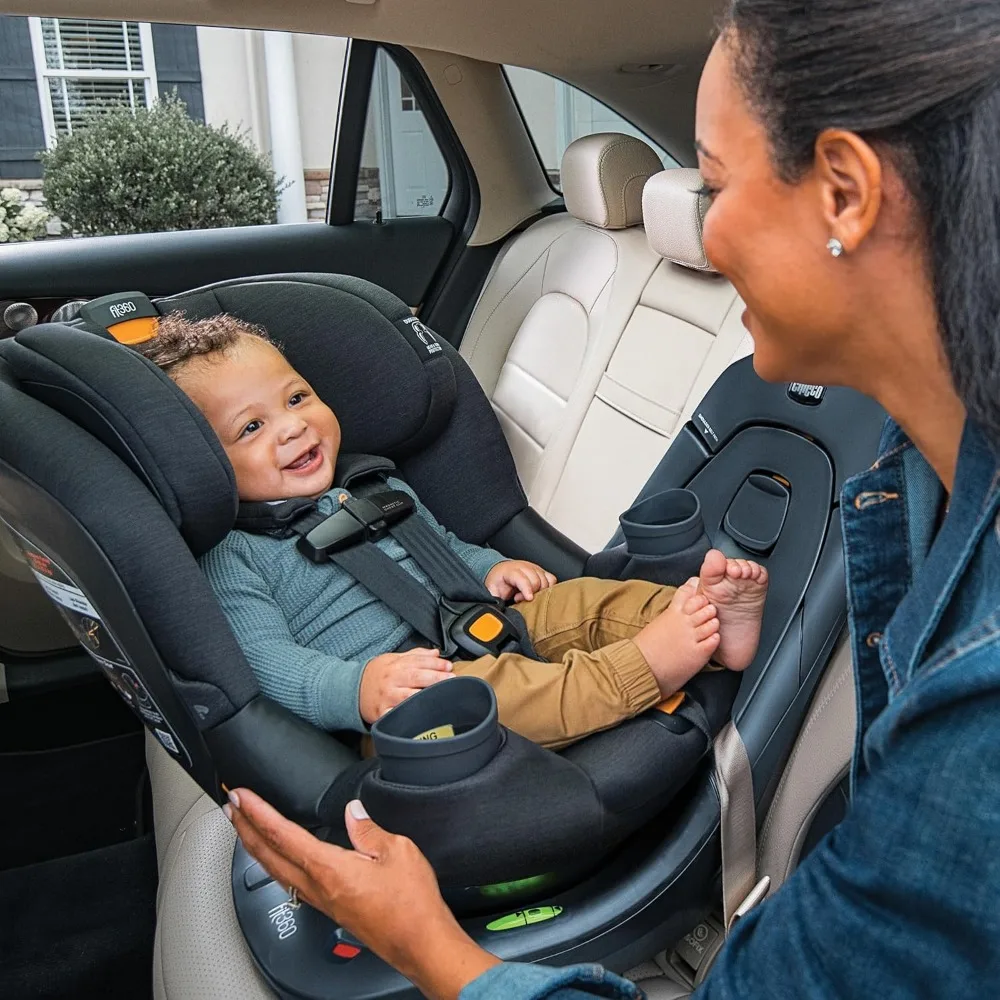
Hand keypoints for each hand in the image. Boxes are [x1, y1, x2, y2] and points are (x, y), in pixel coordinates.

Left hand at [227, 789, 499, 999]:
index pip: (283, 835)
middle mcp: (318, 888)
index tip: (242, 796)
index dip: (258, 813)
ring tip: (245, 828)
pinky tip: (278, 859)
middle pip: (268, 855)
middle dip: (244, 828)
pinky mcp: (330, 909)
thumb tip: (354, 811)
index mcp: (330, 869)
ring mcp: (322, 901)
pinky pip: (292, 880)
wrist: (421, 944)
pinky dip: (275, 862)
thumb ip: (370, 830)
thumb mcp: (398, 852)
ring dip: (256, 846)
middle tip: (230, 807)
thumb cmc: (412, 905)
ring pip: (276, 870)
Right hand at [359, 647, 452, 723]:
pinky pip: (398, 715)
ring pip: (409, 696)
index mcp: (395, 665)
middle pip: (416, 677)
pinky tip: (421, 714)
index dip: (435, 663)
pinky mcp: (383, 713)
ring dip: (427, 696)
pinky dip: (409, 714)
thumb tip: (436, 652)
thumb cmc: (375, 674)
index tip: (448, 666)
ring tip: (442, 695)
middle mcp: (391, 680)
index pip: (419, 661)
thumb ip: (415, 655)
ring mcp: (387, 697)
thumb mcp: (393, 659)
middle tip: (451, 678)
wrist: (351, 689)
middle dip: (436, 678)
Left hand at [485, 560, 556, 602]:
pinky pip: (552, 579)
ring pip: (545, 580)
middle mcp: (524, 567)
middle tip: (520, 599)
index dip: (527, 589)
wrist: (499, 571)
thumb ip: (494, 599)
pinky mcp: (541, 572)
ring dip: (540, 592)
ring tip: (528, 596)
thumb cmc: (497, 582)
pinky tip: (540, 593)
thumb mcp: (492, 591)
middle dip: (532, 593)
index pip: (522, 578)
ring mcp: (534, 568)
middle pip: (536, 580)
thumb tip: (497, 610)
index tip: (529, 598)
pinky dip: (549, 588)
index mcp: (511, 570)